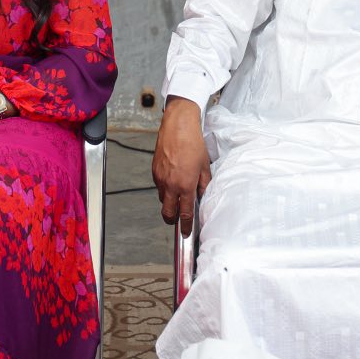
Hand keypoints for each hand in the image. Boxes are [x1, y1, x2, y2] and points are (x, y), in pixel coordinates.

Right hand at [152, 97, 211, 226]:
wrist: (178, 127)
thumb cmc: (193, 143)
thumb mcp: (205, 166)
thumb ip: (204, 185)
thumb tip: (202, 196)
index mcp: (185, 185)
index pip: (184, 213)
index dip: (185, 226)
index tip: (186, 232)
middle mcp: (170, 184)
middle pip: (167, 213)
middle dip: (172, 220)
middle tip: (178, 220)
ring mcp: (160, 178)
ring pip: (162, 199)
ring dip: (169, 201)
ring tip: (178, 193)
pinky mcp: (154, 171)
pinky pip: (158, 186)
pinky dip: (165, 187)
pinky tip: (173, 178)